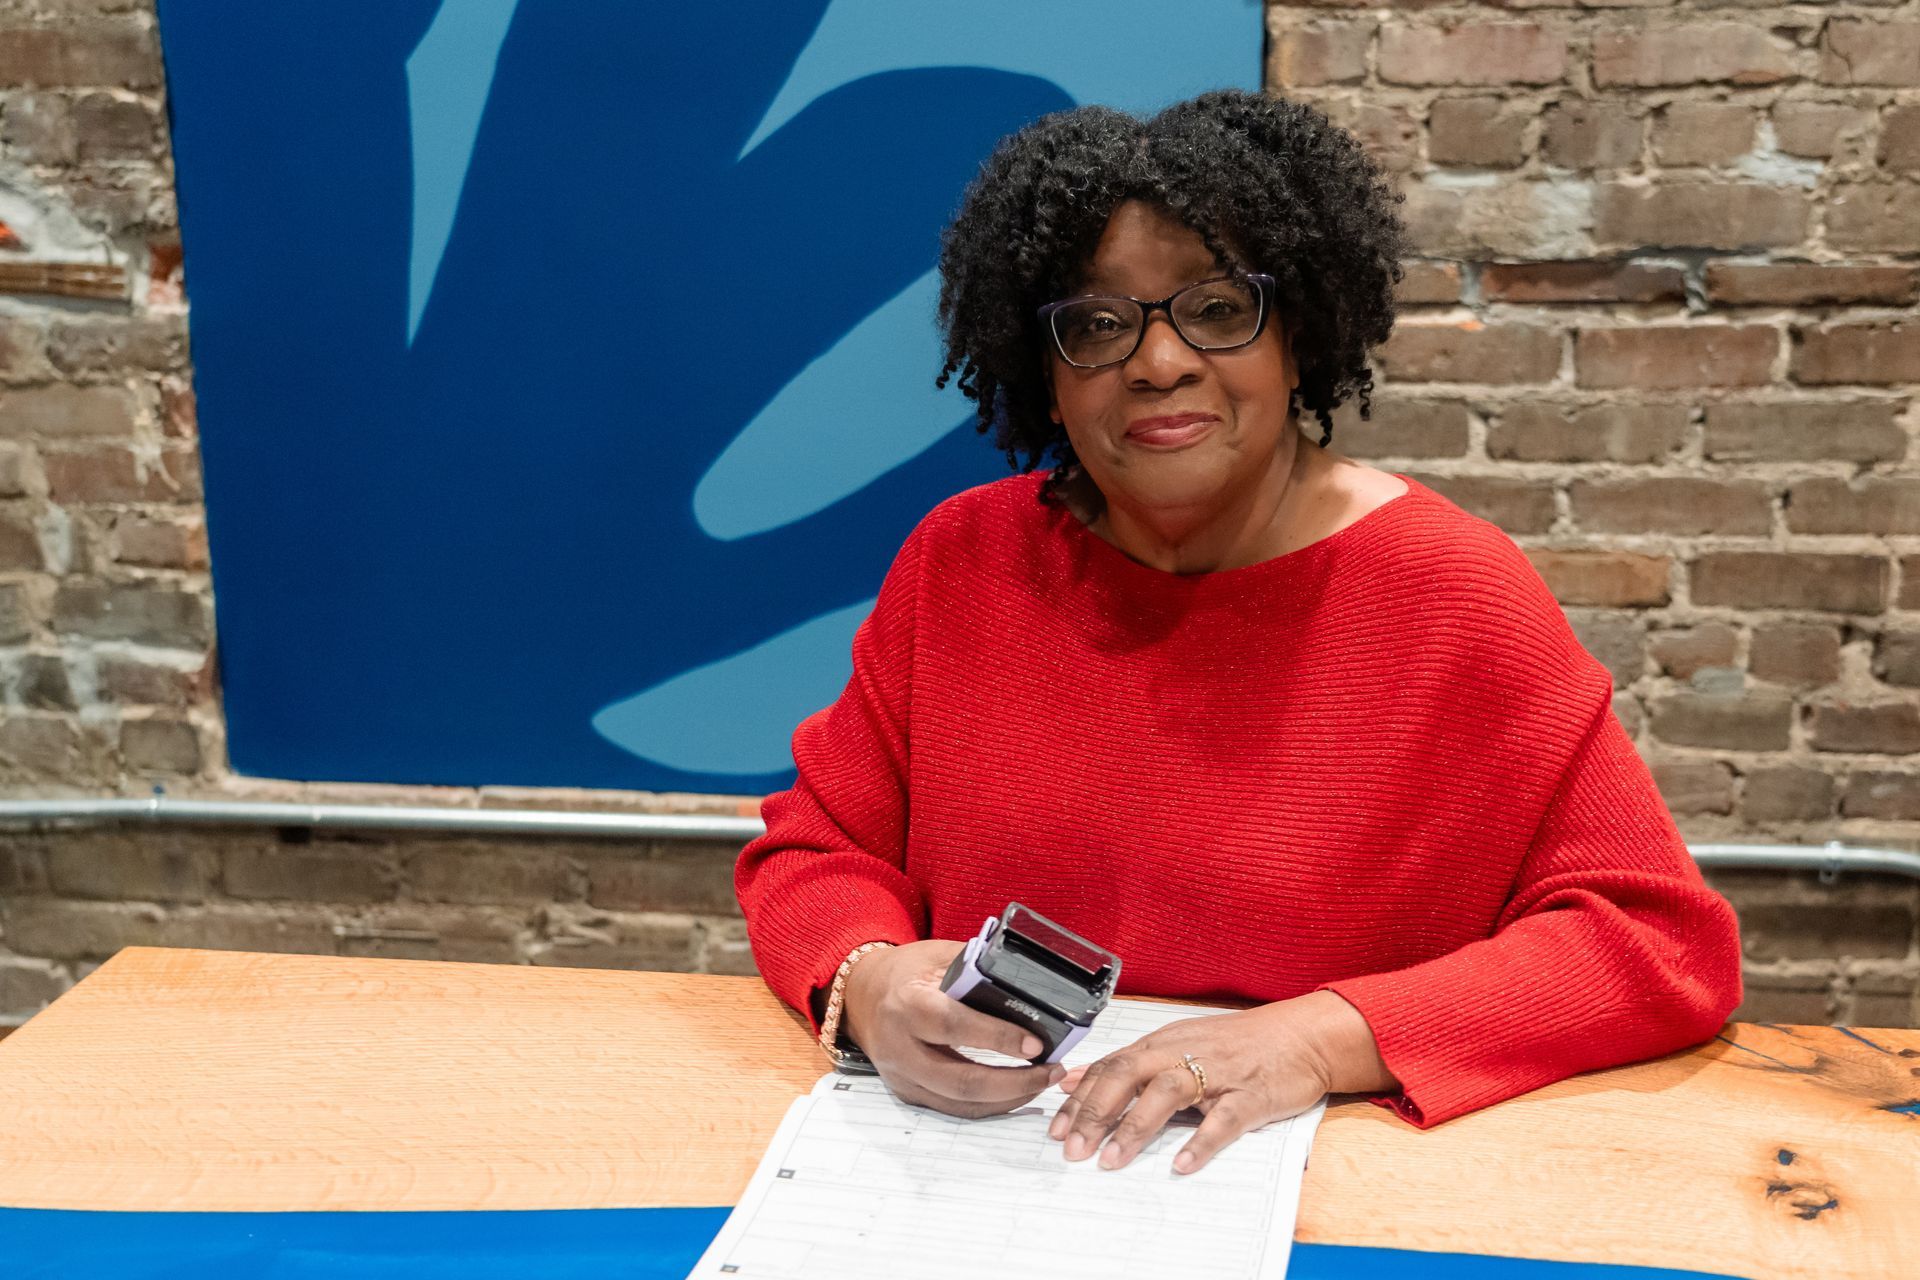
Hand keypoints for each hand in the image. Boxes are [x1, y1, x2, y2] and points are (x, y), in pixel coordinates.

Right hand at [842, 939, 1065, 1117]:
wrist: (862, 996)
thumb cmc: (906, 972)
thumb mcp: (940, 956)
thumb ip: (977, 971)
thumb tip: (1029, 987)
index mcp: (907, 1004)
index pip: (954, 1026)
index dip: (998, 1037)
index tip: (1036, 1044)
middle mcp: (899, 1046)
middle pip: (961, 1080)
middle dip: (1014, 1082)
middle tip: (1051, 1072)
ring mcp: (902, 1076)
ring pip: (960, 1103)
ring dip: (1008, 1098)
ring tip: (1043, 1082)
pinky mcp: (908, 1092)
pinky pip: (953, 1108)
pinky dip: (990, 1104)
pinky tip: (1017, 1092)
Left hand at [1049, 991, 1389, 1174]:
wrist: (1300, 1036)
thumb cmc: (1236, 1044)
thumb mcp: (1178, 1045)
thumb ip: (1129, 1062)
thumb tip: (1076, 1078)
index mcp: (1163, 1042)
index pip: (1111, 1066)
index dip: (1080, 1096)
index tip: (1055, 1128)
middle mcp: (1183, 1051)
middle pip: (1128, 1075)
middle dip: (1095, 1112)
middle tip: (1072, 1149)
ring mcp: (1218, 1072)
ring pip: (1166, 1093)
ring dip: (1135, 1126)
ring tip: (1111, 1159)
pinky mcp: (1251, 1093)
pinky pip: (1223, 1119)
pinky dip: (1201, 1141)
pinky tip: (1182, 1165)